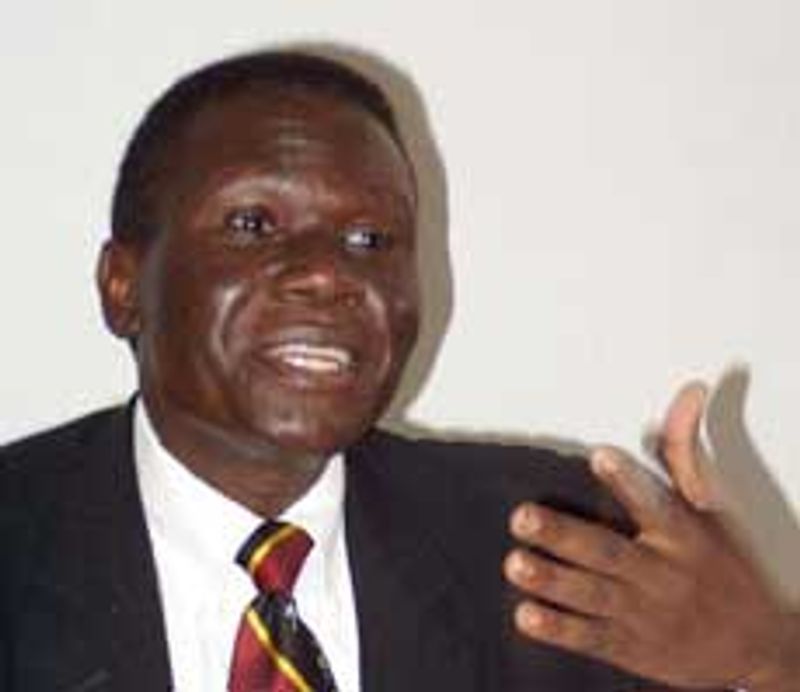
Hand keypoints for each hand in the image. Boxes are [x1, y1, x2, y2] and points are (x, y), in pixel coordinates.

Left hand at [504, 382, 799, 690]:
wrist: (756, 648)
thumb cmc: (725, 567)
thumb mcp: (711, 509)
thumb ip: (684, 451)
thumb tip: (688, 392)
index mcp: (683, 537)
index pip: (656, 504)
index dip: (629, 480)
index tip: (600, 455)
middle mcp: (661, 574)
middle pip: (610, 552)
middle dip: (565, 535)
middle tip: (524, 516)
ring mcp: (643, 613)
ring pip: (593, 595)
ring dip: (553, 580)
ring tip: (516, 562)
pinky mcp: (629, 646)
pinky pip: (591, 637)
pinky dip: (559, 628)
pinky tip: (527, 614)